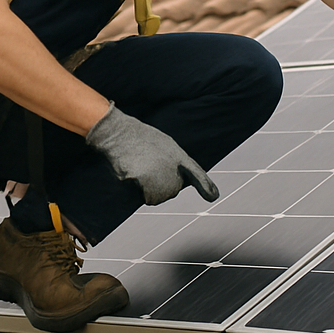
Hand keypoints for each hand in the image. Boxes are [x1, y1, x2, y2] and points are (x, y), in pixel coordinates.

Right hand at [86, 103, 219, 204]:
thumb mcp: (165, 148)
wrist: (120, 134)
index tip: (213, 196)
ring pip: (155, 198)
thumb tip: (177, 186)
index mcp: (180, 158)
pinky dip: (134, 189)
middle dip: (158, 185)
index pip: (197, 175)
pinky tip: (132, 172)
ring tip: (140, 167)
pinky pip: (141, 197)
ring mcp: (159, 176)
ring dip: (146, 189)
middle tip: (148, 165)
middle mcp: (173, 169)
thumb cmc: (141, 141)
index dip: (206, 186)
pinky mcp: (144, 182)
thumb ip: (176, 166)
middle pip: (170, 193)